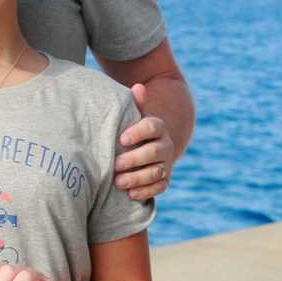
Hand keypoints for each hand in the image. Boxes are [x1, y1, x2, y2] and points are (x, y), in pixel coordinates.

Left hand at [114, 83, 174, 200]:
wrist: (146, 146)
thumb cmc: (130, 130)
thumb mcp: (131, 116)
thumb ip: (134, 104)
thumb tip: (139, 86)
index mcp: (156, 127)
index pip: (153, 126)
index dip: (139, 132)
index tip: (121, 138)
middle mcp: (164, 145)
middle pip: (154, 152)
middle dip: (135, 159)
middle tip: (116, 165)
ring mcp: (165, 163)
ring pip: (157, 171)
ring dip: (138, 178)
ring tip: (118, 182)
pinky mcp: (164, 180)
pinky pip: (160, 187)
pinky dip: (146, 191)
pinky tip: (130, 194)